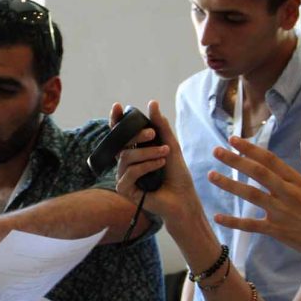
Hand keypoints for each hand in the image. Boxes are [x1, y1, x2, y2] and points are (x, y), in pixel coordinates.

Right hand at [112, 101, 204, 225]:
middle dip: (136, 135)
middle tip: (153, 133)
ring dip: (147, 153)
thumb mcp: (170, 145)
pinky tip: (159, 165)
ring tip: (165, 154)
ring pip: (126, 157)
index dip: (116, 120)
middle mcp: (125, 164)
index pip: (120, 134)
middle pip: (121, 143)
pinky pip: (130, 172)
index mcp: (133, 151)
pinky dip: (146, 166)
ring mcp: (122, 176)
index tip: (117, 106)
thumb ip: (160, 126)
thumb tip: (152, 103)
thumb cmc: (176, 174)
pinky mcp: (124, 189)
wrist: (183, 198)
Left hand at [208, 131, 300, 269]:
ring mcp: (282, 213)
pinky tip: (217, 216)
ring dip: (230, 185)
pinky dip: (234, 222)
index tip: (233, 140)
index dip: (251, 149)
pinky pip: (252, 225)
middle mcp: (288, 194)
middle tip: (216, 151)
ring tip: (211, 175)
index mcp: (297, 181)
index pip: (270, 160)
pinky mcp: (277, 231)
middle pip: (258, 173)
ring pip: (251, 195)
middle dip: (235, 161)